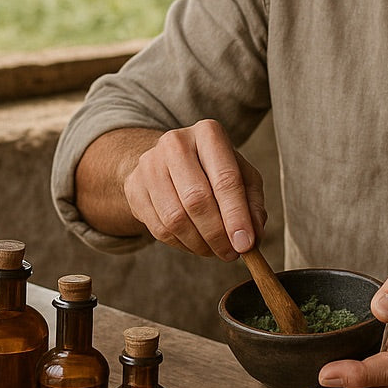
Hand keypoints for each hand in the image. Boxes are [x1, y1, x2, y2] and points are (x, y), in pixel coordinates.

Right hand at [123, 119, 266, 259]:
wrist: (170, 161)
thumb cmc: (214, 169)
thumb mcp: (242, 177)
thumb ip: (253, 204)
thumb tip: (253, 235)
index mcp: (208, 133)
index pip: (225, 179)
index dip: (236, 216)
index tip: (246, 244)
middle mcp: (175, 143)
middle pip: (196, 199)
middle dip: (217, 234)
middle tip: (231, 253)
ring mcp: (149, 164)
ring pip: (175, 218)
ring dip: (199, 244)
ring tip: (215, 250)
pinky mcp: (134, 186)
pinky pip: (159, 228)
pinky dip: (181, 244)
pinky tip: (195, 244)